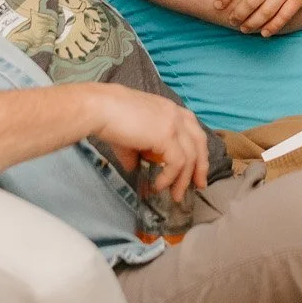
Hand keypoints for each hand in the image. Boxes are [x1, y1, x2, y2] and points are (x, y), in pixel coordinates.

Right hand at [91, 86, 209, 203]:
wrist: (100, 108)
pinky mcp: (166, 135)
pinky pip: (177, 162)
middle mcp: (176, 114)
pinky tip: (159, 185)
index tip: (196, 171)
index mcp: (170, 109)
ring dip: (183, 179)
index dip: (198, 152)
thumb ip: (139, 150)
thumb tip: (134, 168)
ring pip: (191, 156)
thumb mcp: (131, 135)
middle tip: (198, 186)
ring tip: (174, 194)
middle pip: (199, 143)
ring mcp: (173, 124)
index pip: (193, 131)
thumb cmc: (110, 117)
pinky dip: (169, 177)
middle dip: (201, 167)